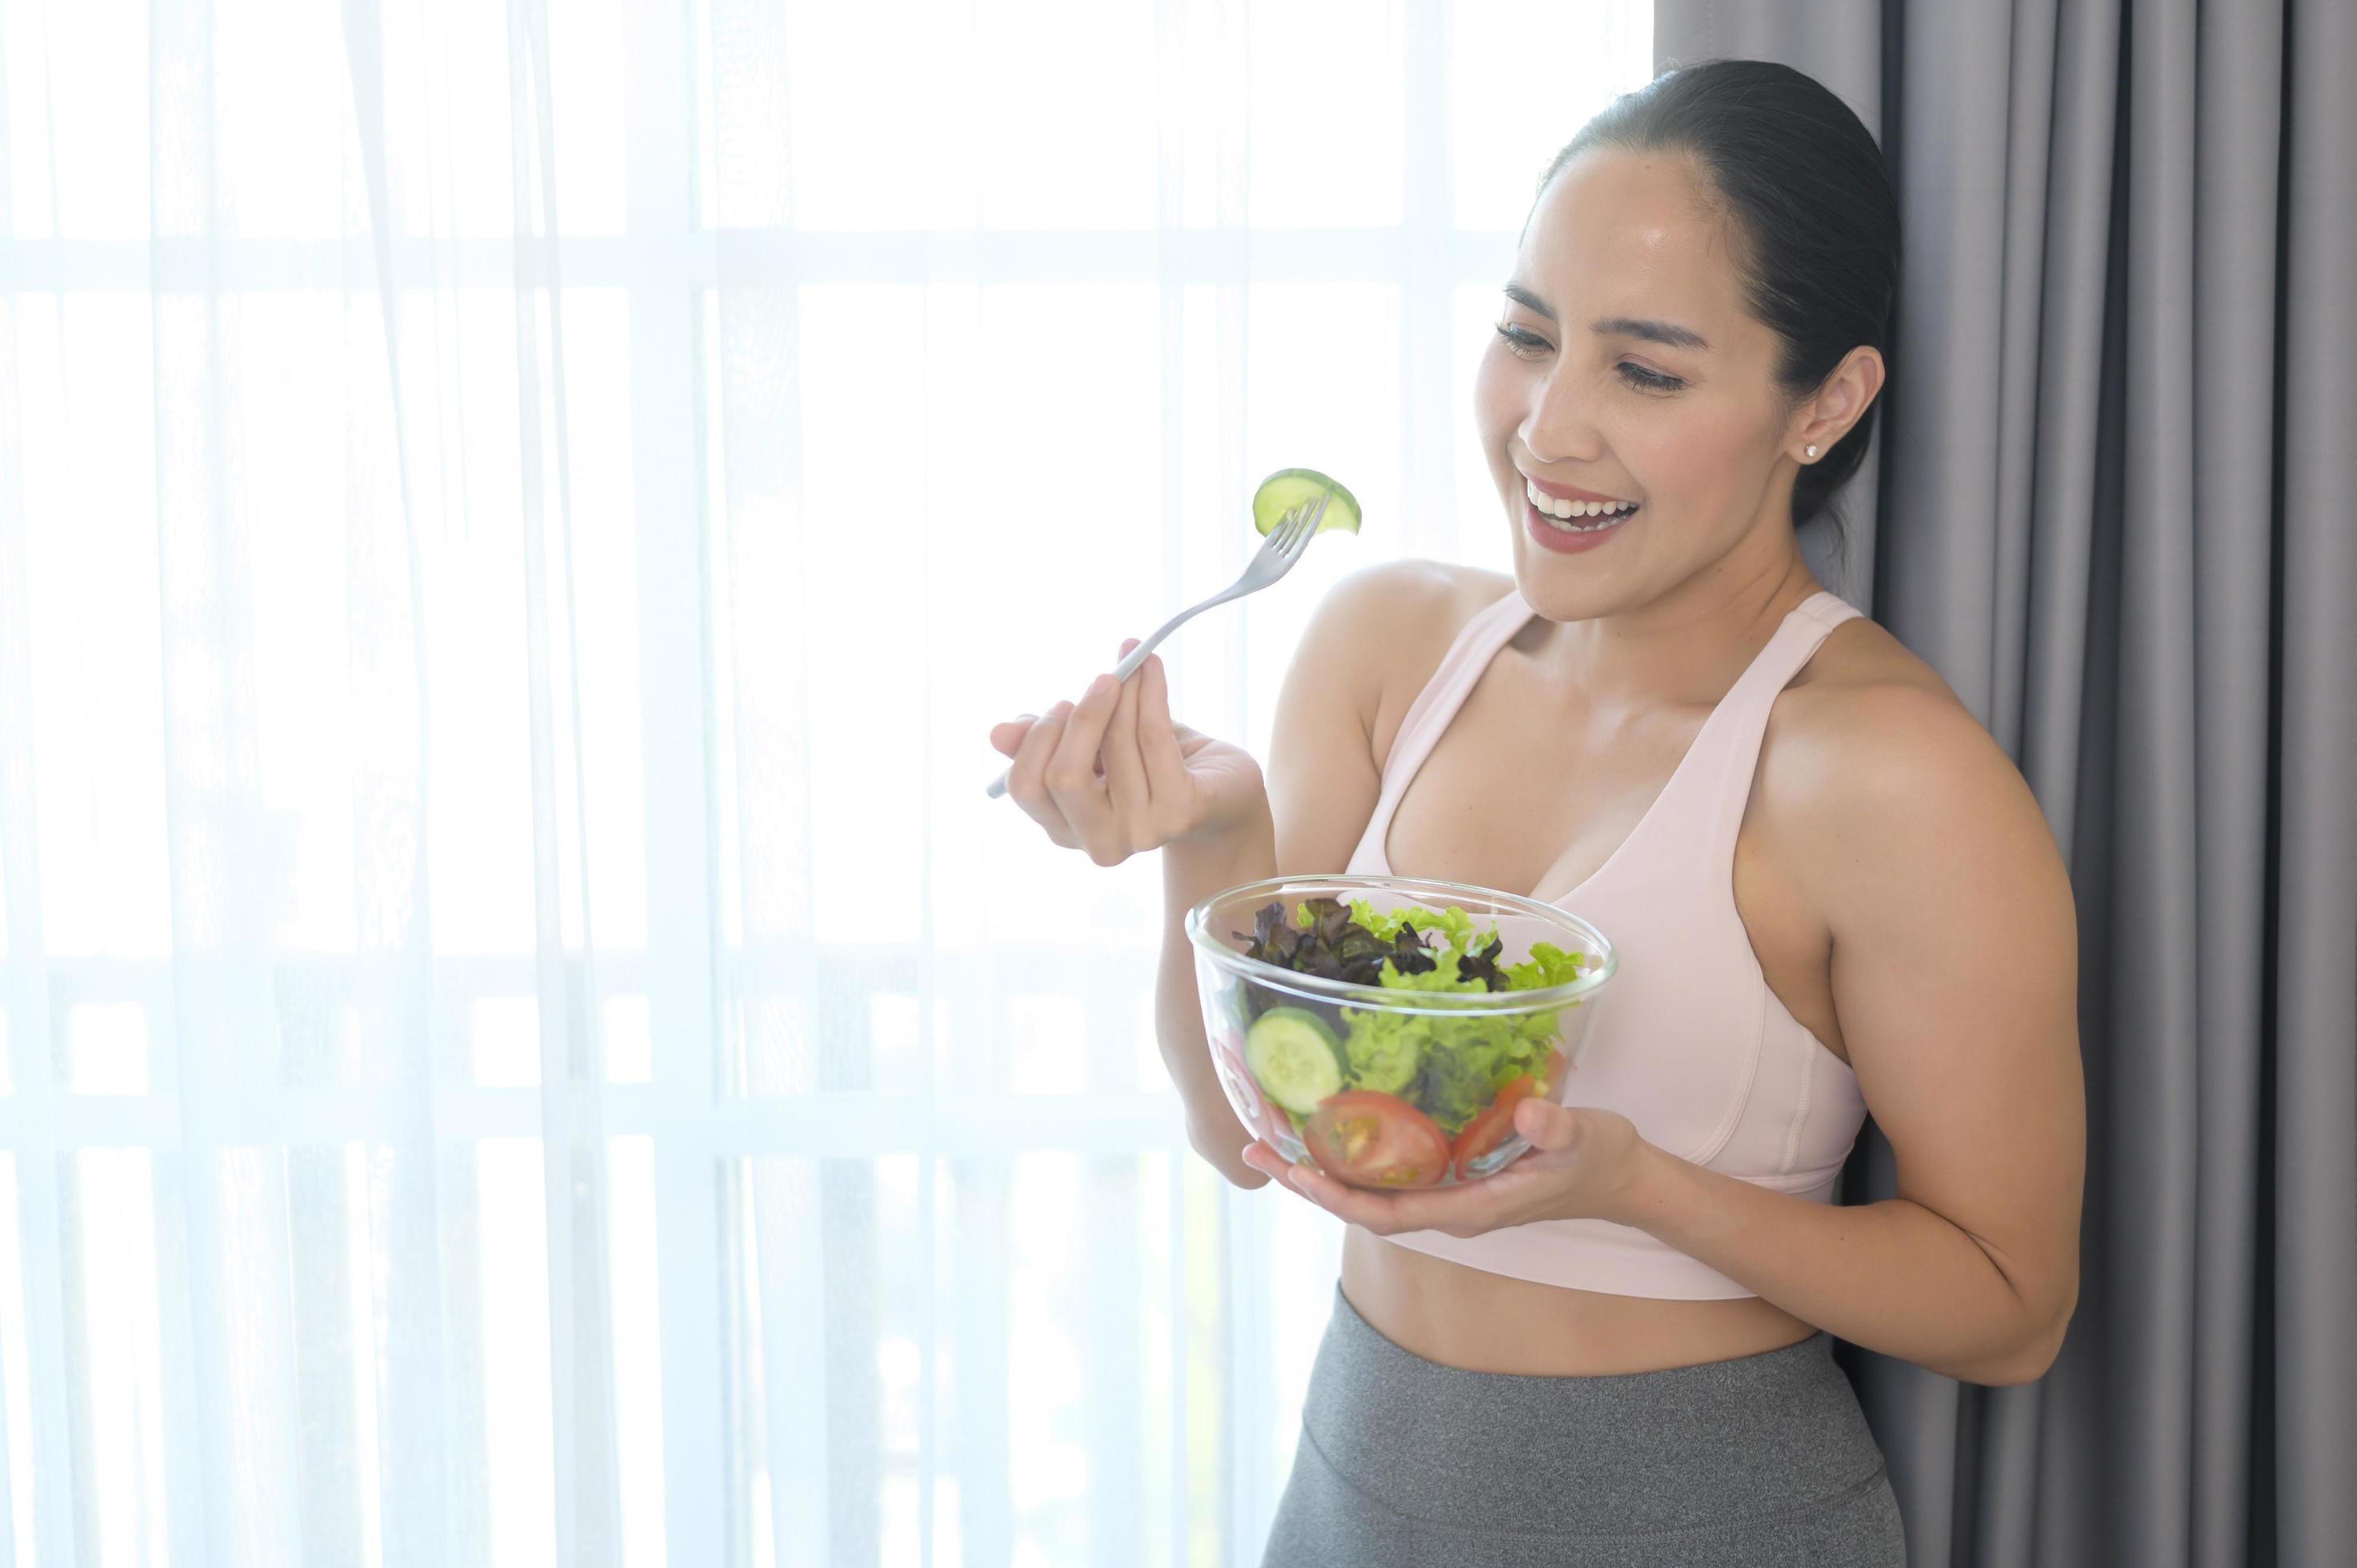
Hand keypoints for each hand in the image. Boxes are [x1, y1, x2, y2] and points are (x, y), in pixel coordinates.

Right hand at [990, 637, 1267, 866]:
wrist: (1223, 792)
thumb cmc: (1151, 765)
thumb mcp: (1095, 749)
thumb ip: (1050, 740)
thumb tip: (998, 733)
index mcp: (1065, 827)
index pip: (1026, 788)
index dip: (1037, 739)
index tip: (1062, 702)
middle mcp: (1099, 842)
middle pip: (1064, 777)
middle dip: (1080, 718)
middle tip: (1101, 680)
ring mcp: (1140, 833)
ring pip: (1117, 745)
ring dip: (1126, 691)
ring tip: (1136, 661)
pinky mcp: (1180, 813)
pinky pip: (1155, 738)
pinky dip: (1152, 692)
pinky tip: (1152, 668)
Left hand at [1241, 1097, 1652, 1237]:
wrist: (1619, 1178)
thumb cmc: (1600, 1158)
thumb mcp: (1586, 1138)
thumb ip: (1557, 1128)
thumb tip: (1526, 1112)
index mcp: (1470, 1209)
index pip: (1388, 1213)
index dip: (1339, 1197)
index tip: (1297, 1172)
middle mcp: (1447, 1208)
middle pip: (1361, 1206)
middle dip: (1306, 1182)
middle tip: (1253, 1148)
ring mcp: (1446, 1195)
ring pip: (1368, 1192)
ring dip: (1318, 1169)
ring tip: (1267, 1140)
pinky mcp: (1449, 1177)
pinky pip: (1387, 1175)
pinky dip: (1350, 1157)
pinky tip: (1325, 1129)